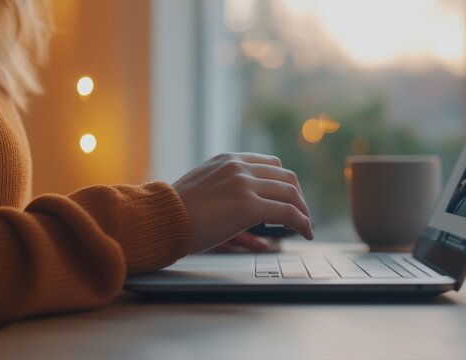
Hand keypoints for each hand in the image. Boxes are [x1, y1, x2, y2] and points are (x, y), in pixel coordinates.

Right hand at [172, 152, 312, 252]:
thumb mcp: (202, 184)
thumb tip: (237, 199)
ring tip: (305, 226)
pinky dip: (302, 222)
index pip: (272, 165)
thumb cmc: (175, 211)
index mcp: (229, 160)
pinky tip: (305, 232)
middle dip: (298, 198)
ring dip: (303, 211)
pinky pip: (287, 212)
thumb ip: (223, 183)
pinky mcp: (248, 206)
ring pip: (291, 194)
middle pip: (286, 178)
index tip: (289, 199)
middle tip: (301, 215)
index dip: (285, 184)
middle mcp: (239, 167)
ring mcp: (244, 184)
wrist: (160, 220)